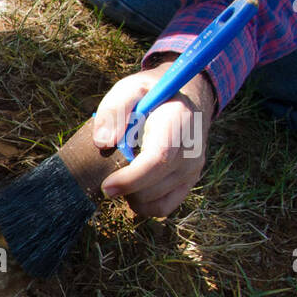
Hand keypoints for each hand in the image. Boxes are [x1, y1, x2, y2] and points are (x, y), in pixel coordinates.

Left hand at [96, 62, 216, 217]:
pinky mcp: (189, 183)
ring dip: (130, 194)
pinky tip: (132, 186)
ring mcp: (192, 170)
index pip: (159, 159)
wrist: (185, 100)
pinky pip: (162, 208)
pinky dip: (142, 204)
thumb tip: (104, 143)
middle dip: (123, 187)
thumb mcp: (129, 89)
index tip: (106, 186)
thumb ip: (114, 110)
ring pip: (153, 201)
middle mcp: (191, 151)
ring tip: (123, 171)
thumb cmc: (150, 95)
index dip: (131, 178)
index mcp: (178, 123)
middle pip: (153, 187)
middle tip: (108, 169)